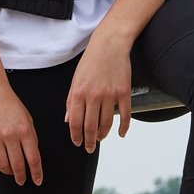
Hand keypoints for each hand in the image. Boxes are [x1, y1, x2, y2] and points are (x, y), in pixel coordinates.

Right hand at [0, 81, 42, 185]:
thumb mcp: (27, 119)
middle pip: (17, 165)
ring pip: (2, 166)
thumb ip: (31, 138)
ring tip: (10, 172)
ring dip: (8, 172)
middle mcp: (10, 135)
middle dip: (21, 176)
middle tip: (22, 180)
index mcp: (25, 130)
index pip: (33, 159)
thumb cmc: (11, 105)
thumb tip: (32, 159)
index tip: (38, 181)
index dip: (37, 173)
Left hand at [65, 28, 132, 152]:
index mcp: (79, 93)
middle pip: (91, 126)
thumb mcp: (75, 80)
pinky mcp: (124, 92)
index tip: (77, 143)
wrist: (110, 44)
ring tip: (101, 139)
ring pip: (107, 123)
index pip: (76, 122)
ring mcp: (110, 95)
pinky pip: (125, 115)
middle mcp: (93, 96)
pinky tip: (121, 134)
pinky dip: (123, 127)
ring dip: (103, 135)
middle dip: (89, 141)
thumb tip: (68, 120)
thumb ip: (71, 101)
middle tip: (89, 148)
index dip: (76, 136)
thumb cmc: (91, 61)